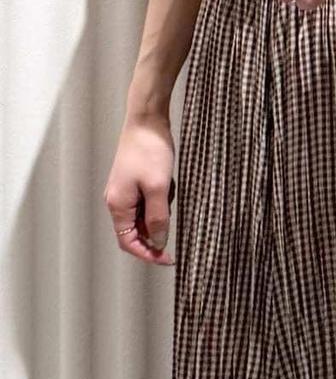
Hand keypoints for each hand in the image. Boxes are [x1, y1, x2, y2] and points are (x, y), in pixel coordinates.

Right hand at [103, 112, 175, 265]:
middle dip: (157, 228)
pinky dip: (162, 196)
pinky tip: (168, 180)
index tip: (168, 258)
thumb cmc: (150, 151)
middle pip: (136, 231)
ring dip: (162, 209)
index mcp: (118, 205)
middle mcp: (117, 200)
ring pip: (146, 215)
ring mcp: (126, 191)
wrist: (147, 120)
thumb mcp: (159, 188)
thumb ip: (158, 218)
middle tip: (174, 220)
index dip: (148, 254)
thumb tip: (158, 242)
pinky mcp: (135, 181)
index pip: (128, 242)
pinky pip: (150, 200)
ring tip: (169, 187)